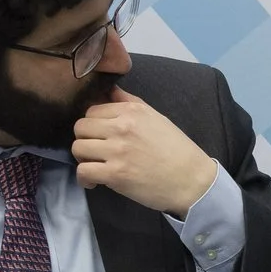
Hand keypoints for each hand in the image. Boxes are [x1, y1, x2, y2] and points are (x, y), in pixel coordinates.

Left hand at [72, 88, 215, 216]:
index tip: (101, 136)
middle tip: (96, 151)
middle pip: (80, 127)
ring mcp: (117, 151)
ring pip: (78, 148)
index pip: (92, 110)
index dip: (94, 125)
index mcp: (132, 111)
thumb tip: (108, 90)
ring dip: (83, 159)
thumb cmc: (177, 151)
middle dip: (85, 140)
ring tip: (95, 166)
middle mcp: (122, 127)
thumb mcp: (156, 117)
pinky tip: (94, 182)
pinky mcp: (115, 174)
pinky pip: (83, 171)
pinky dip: (84, 178)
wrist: (192, 181)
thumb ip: (129, 103)